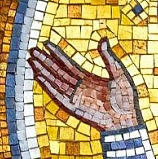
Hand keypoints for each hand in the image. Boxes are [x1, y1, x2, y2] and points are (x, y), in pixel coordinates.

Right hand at [28, 38, 143, 131]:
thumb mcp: (118, 73)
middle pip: (58, 71)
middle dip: (45, 60)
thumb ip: (108, 58)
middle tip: (32, 50)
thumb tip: (103, 39)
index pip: (68, 63)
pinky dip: (47, 86)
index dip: (57, 53)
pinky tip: (38, 77)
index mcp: (88, 78)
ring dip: (42, 71)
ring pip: (54, 81)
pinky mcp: (73, 107)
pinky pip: (57, 95)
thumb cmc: (125, 98)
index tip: (46, 43)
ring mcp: (75, 96)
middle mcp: (79, 86)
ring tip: (31, 60)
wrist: (125, 119)